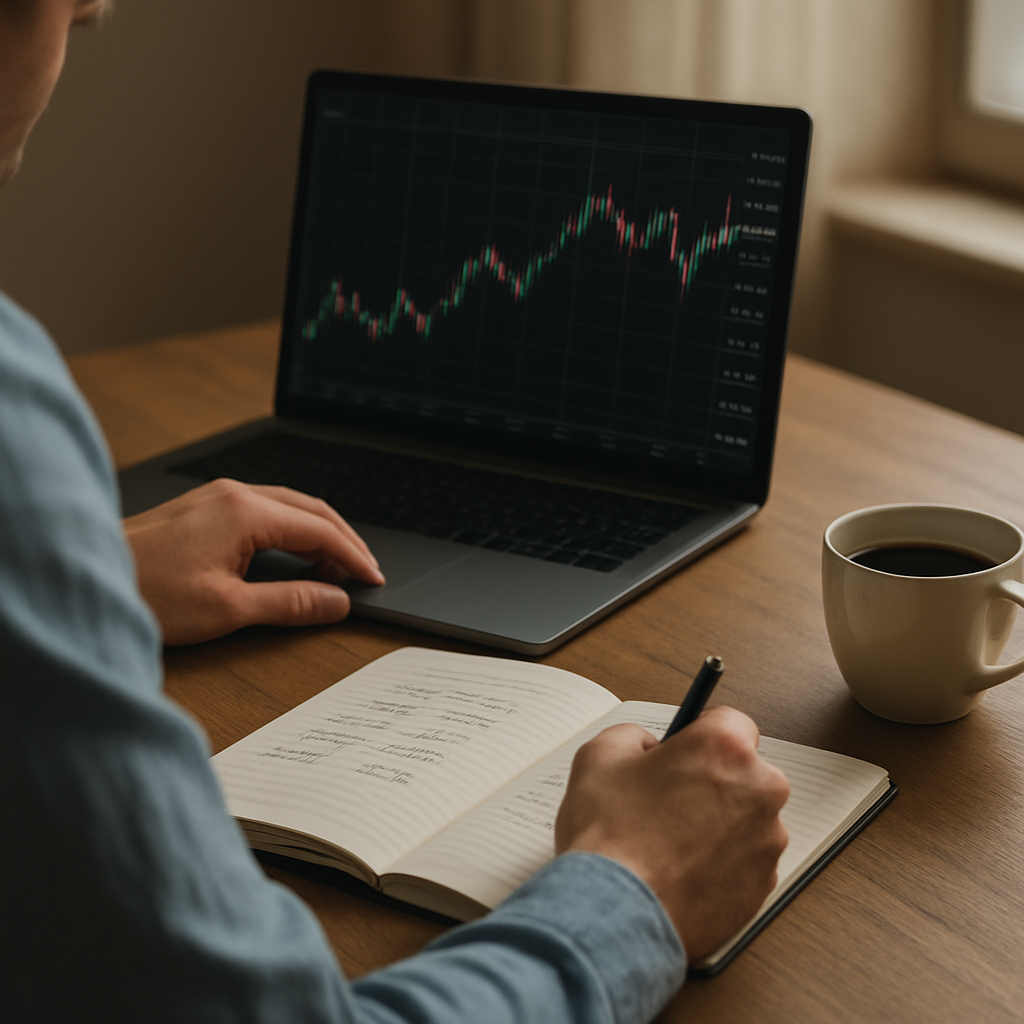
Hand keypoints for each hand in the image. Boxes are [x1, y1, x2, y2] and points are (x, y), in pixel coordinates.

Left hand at [123, 478, 384, 644]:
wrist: (85, 578)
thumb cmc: (145, 592)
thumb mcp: (227, 608)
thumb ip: (290, 602)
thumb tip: (335, 601)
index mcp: (246, 511)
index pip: (319, 530)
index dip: (352, 557)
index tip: (372, 579)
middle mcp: (235, 493)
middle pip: (311, 510)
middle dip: (343, 540)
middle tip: (363, 572)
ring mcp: (218, 497)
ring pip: (289, 506)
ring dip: (318, 534)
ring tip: (335, 567)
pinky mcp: (204, 508)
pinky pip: (265, 510)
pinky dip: (291, 531)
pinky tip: (293, 553)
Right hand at [555, 707, 789, 961]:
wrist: (615, 913)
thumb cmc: (610, 836)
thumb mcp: (600, 755)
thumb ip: (633, 735)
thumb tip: (648, 747)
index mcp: (724, 749)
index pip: (730, 721)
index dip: (699, 734)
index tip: (684, 749)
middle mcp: (758, 791)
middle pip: (743, 771)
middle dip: (711, 780)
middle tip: (667, 799)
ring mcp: (766, 842)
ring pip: (745, 819)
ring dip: (717, 823)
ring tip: (667, 842)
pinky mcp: (762, 887)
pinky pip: (744, 861)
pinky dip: (720, 863)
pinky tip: (679, 870)